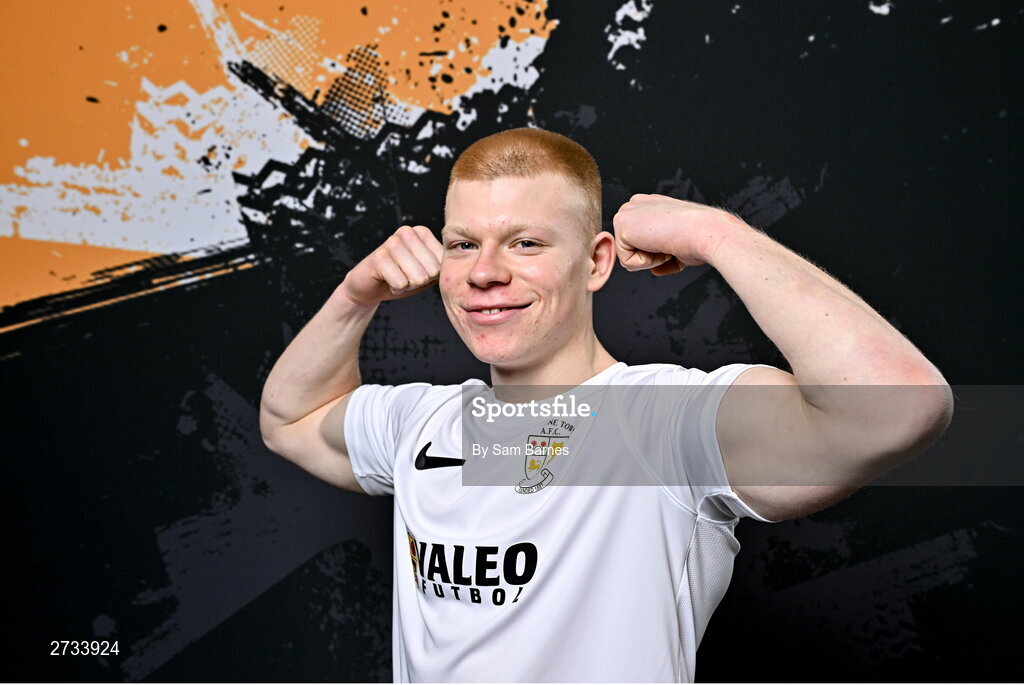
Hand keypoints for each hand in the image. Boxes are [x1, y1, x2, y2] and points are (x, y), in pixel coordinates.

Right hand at [339, 225, 442, 305]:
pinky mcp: (379, 256)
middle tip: (404, 275)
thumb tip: (463, 264)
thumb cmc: (402, 278)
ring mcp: (392, 242)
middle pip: (432, 271)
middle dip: (419, 281)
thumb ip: (442, 266)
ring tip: (396, 276)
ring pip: (418, 277)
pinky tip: (387, 279)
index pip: (442, 264)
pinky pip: (401, 282)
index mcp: (422, 233)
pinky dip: (396, 288)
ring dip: (407, 285)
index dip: (431, 276)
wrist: (371, 287)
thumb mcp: (428, 272)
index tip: (416, 270)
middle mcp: (407, 232)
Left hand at [612, 194, 743, 275]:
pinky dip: (646, 262)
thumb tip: (655, 270)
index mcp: (650, 206)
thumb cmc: (701, 238)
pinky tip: (660, 244)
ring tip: (666, 243)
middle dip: (652, 257)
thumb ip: (663, 255)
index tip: (676, 240)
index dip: (660, 252)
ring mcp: (627, 212)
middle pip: (631, 250)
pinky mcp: (621, 224)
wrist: (707, 232)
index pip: (641, 242)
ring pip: (627, 257)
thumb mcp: (680, 247)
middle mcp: (636, 205)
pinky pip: (627, 262)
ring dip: (650, 259)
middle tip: (671, 243)